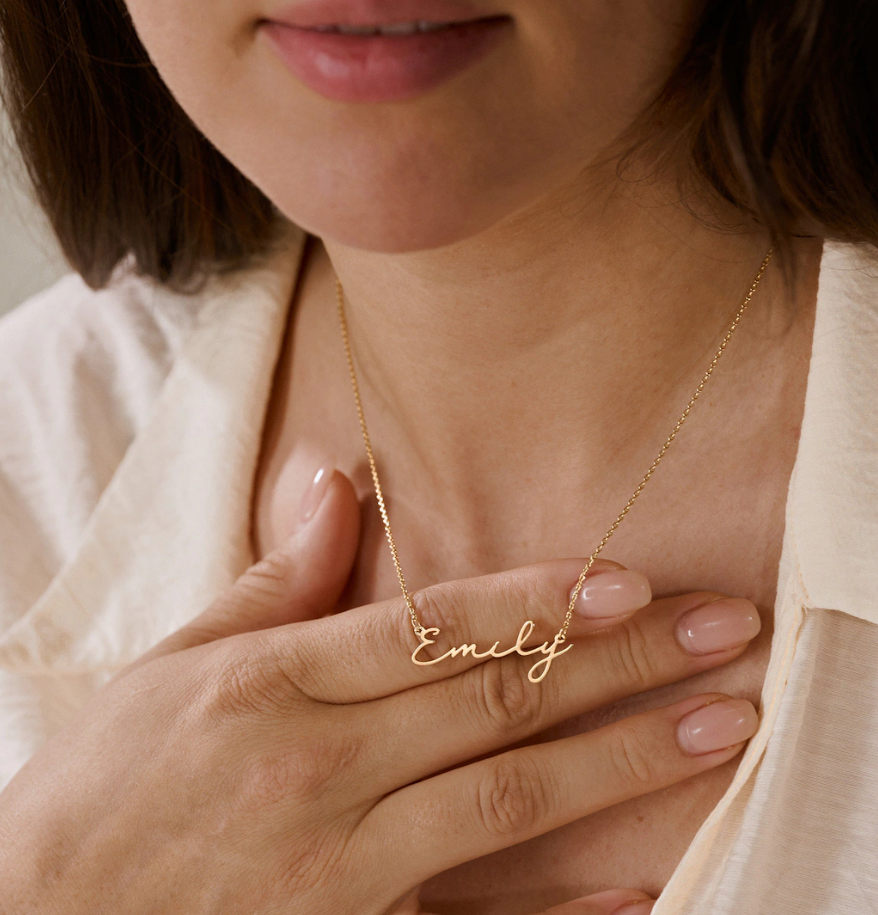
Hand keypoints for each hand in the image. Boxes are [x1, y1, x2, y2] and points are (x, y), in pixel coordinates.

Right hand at [0, 469, 758, 914]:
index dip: (535, 602)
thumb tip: (331, 479)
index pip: (433, 629)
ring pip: (507, 802)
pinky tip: (645, 888)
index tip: (626, 580)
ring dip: (621, 764)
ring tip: (716, 726)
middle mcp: (322, 771)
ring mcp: (342, 868)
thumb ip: (276, 576)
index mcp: (278, 685)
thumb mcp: (179, 659)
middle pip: (496, 704)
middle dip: (617, 665)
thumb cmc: (110, 781)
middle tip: (721, 631)